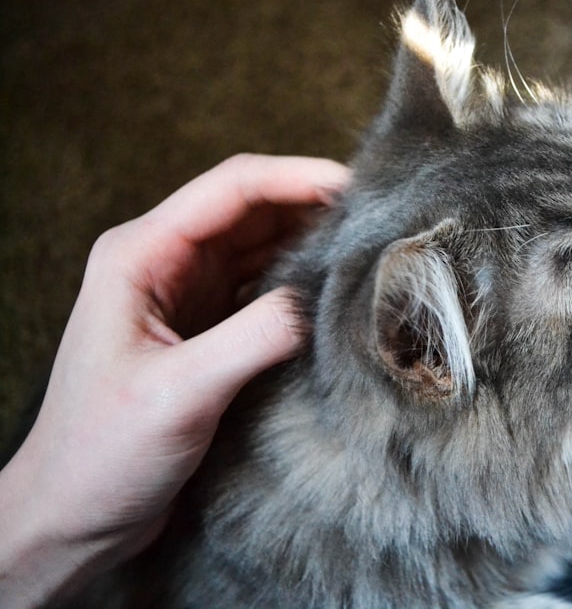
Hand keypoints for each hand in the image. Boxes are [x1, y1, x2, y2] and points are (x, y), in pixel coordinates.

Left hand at [0, 154, 350, 606]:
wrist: (71, 517)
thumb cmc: (100, 455)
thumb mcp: (181, 391)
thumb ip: (256, 337)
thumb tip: (323, 298)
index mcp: (139, 255)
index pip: (231, 189)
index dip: (299, 178)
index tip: (359, 186)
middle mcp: (161, 263)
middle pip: (251, 210)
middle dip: (313, 207)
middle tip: (377, 218)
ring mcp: (184, 295)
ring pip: (261, 247)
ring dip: (310, 244)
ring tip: (367, 249)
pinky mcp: (204, 329)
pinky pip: (261, 288)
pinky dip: (299, 284)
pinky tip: (334, 292)